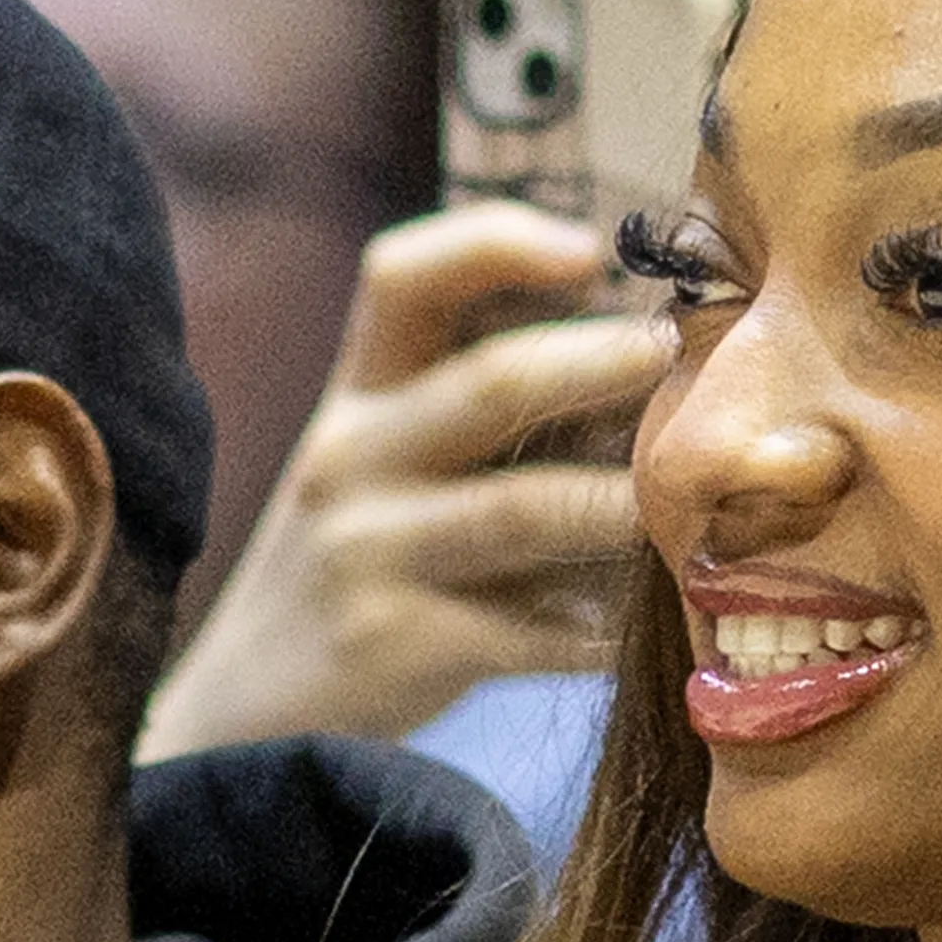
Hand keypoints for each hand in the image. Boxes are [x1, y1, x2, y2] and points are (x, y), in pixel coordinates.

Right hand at [140, 207, 673, 755]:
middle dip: (597, 362)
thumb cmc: (361, 558)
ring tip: (686, 493)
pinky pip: (534, 631)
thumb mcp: (382, 459)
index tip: (589, 247)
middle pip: (490, 385)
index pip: (402, 277)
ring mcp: (373, 554)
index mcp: (357, 394)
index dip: (494, 243)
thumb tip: (647, 348)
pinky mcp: (402, 646)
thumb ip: (477, 403)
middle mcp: (354, 458)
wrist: (256, 698)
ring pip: (523, 511)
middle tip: (673, 352)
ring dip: (621, 499)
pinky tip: (663, 614)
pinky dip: (609, 622)